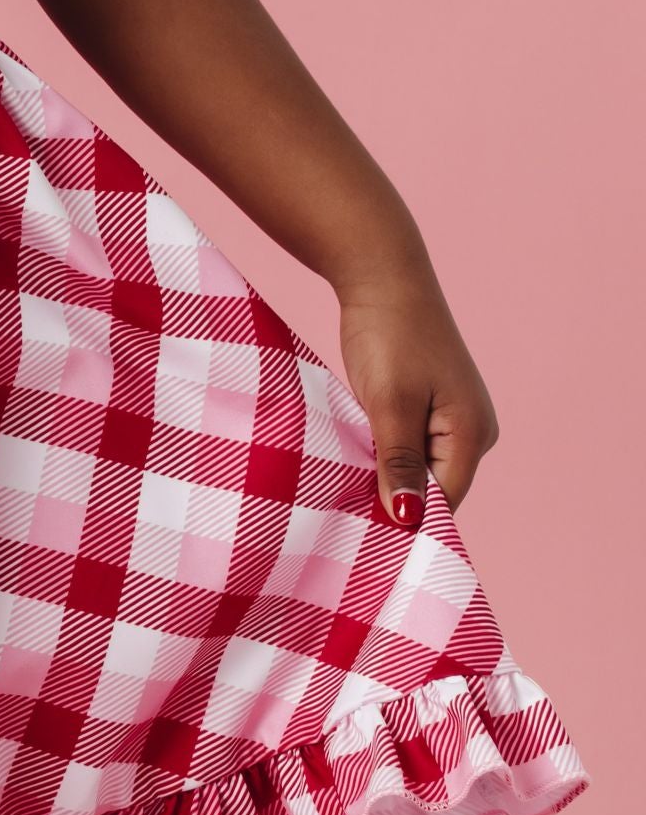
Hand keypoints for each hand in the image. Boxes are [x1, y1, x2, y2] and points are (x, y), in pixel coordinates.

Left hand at [336, 269, 499, 517]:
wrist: (383, 278)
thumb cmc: (388, 337)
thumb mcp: (388, 404)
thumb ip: (399, 462)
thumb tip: (408, 519)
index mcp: (472, 435)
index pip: (443, 504)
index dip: (404, 520)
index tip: (360, 535)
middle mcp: (472, 432)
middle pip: (433, 489)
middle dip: (393, 500)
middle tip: (343, 511)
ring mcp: (453, 418)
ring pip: (417, 467)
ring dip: (384, 475)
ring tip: (343, 484)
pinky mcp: (430, 405)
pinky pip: (409, 445)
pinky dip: (382, 453)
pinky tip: (352, 456)